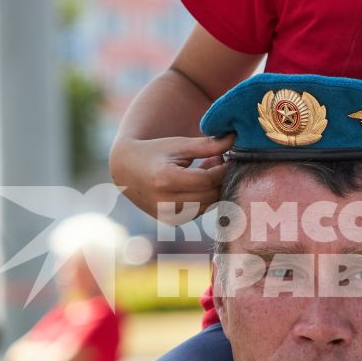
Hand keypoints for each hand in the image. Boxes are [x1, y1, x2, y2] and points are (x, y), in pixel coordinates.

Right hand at [112, 133, 233, 218]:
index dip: (224, 168)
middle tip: (223, 160)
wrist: (127, 171)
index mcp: (166, 181)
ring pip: (209, 205)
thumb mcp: (179, 145)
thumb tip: (235, 139)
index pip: (208, 180)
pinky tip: (200, 180)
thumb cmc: (154, 153)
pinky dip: (206, 196)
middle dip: (222, 178)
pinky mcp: (173, 222)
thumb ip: (207, 145)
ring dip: (215, 188)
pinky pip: (200, 210)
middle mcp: (167, 203)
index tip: (232, 156)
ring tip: (208, 166)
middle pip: (211, 195)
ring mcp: (169, 216)